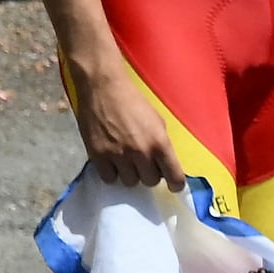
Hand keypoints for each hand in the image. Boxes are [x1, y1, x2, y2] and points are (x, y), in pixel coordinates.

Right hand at [66, 50, 176, 189]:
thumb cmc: (132, 100)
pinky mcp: (98, 155)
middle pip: (150, 181)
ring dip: (130, 173)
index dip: (175, 184)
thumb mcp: (156, 120)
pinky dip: (112, 173)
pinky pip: (109, 178)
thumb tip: (163, 164)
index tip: (172, 184)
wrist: (102, 87)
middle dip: (149, 173)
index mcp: (159, 142)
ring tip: (125, 160)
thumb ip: (161, 144)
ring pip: (130, 182)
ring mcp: (118, 155)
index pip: (174, 177)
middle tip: (143, 163)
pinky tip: (111, 161)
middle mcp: (140, 152)